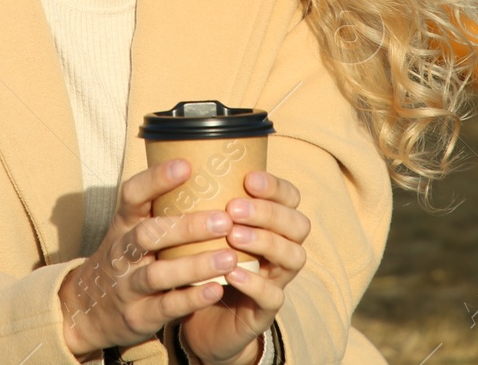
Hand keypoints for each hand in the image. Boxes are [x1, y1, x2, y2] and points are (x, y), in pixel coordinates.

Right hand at [58, 159, 247, 356]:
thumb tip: (205, 169)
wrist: (87, 310)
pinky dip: (190, 298)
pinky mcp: (137, 315)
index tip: (187, 165)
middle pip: (149, 234)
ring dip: (195, 265)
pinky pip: (165, 306)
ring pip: (158, 274)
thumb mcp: (130, 229)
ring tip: (229, 258)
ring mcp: (127, 285)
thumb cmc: (124, 259)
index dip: (156, 179)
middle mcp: (121, 252)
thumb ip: (160, 208)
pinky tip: (216, 290)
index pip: (132, 195)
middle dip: (186, 227)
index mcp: (123, 224)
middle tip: (224, 220)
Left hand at [177, 170, 308, 364]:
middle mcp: (281, 249)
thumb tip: (179, 160)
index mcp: (271, 224)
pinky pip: (273, 296)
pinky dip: (255, 282)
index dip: (275, 187)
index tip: (248, 178)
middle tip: (234, 209)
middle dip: (269, 213)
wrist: (199, 318)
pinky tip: (233, 272)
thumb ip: (204, 202)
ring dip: (265, 242)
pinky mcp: (264, 311)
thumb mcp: (203, 229)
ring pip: (293, 257)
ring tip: (233, 236)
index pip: (290, 198)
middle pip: (298, 225)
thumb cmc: (202, 263)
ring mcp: (277, 280)